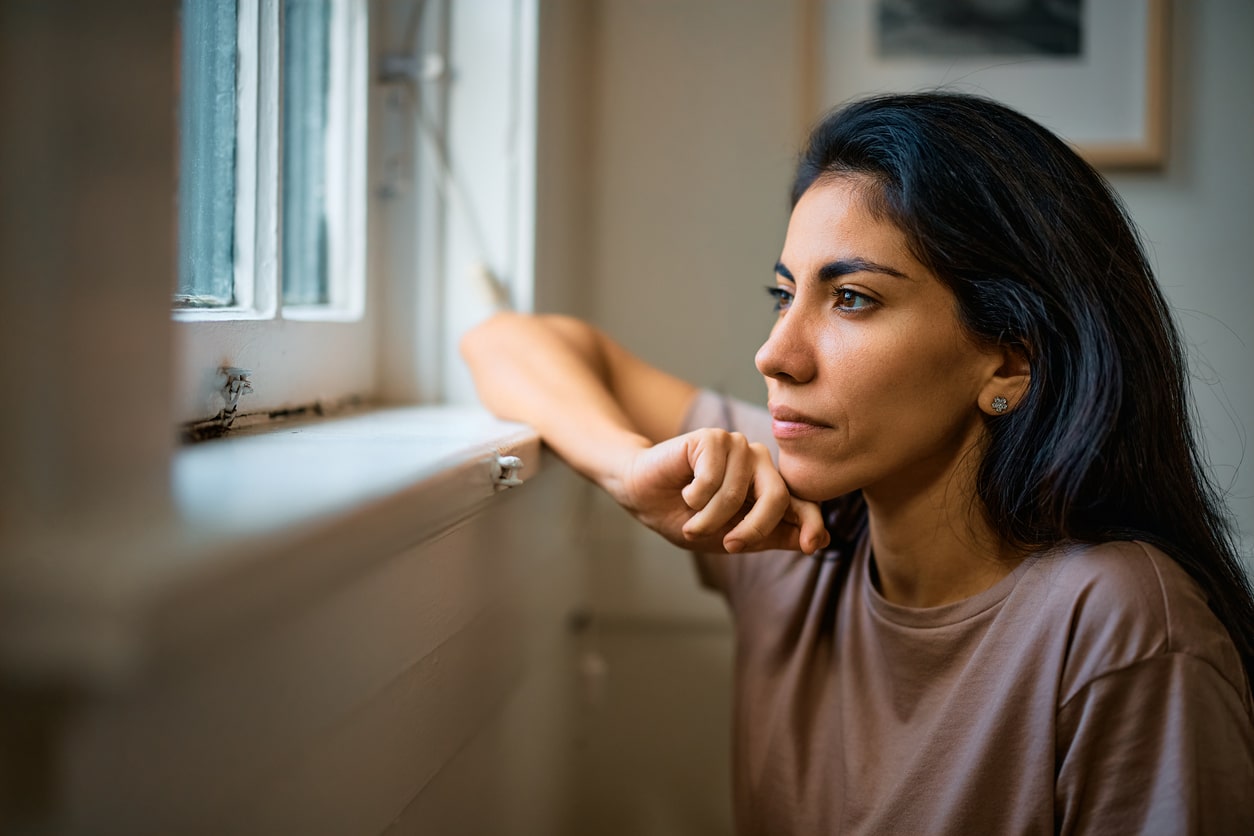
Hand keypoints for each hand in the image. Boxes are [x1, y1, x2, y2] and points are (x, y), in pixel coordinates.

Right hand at [609, 428, 829, 553]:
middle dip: (752, 529)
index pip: (801, 503)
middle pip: (775, 498)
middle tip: (728, 546)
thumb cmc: (685, 516)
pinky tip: (685, 490)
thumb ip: (772, 536)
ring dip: (709, 518)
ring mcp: (737, 447)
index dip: (810, 522)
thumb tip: (820, 541)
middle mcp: (759, 463)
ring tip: (692, 520)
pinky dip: (695, 496)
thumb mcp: (730, 536)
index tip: (811, 546)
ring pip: (737, 493)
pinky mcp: (713, 437)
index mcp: (768, 487)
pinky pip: (712, 478)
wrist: (643, 496)